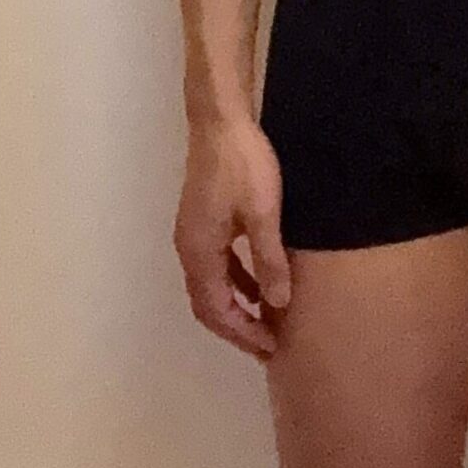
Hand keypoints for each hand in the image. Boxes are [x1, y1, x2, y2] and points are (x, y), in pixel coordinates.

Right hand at [173, 114, 291, 359]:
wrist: (221, 121)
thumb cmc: (243, 165)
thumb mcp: (264, 215)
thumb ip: (269, 260)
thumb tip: (278, 303)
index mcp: (200, 252)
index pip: (216, 310)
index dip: (242, 332)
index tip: (270, 346)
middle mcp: (189, 248)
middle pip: (208, 303)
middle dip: (237, 326)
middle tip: (268, 343)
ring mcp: (194, 234)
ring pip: (212, 285)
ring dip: (236, 305)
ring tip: (267, 320)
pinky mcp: (203, 220)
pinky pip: (217, 264)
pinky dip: (236, 280)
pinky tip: (259, 283)